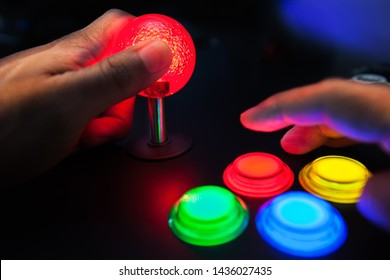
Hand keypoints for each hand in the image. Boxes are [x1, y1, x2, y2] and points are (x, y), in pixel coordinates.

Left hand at [0, 9, 171, 184]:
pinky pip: (96, 120)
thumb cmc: (5, 125)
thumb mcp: (72, 100)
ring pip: (113, 100)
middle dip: (131, 96)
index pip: (127, 28)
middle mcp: (75, 68)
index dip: (153, 40)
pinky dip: (95, 133)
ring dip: (111, 120)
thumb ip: (118, 75)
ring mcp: (70, 93)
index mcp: (78, 53)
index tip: (173, 61)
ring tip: (86, 131)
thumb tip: (160, 51)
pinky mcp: (66, 116)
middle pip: (126, 71)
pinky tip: (77, 140)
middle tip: (116, 110)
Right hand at [241, 78, 389, 231]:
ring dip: (317, 126)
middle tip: (268, 135)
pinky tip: (338, 146)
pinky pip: (363, 118)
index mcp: (389, 113)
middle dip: (293, 118)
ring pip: (348, 107)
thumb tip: (363, 196)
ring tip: (298, 145)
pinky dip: (342, 130)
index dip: (280, 108)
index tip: (250, 119)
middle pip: (332, 100)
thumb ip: (380, 198)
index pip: (324, 100)